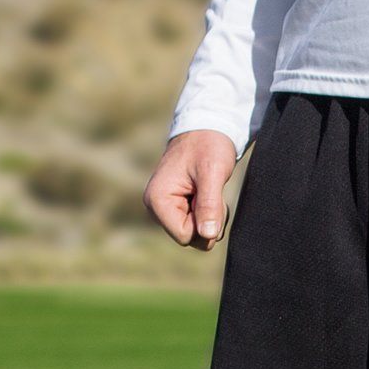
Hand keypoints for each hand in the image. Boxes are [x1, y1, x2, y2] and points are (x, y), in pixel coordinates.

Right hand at [143, 130, 238, 250]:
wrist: (206, 129)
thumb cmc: (208, 145)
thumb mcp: (212, 173)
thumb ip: (209, 205)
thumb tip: (207, 235)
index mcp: (157, 200)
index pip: (185, 236)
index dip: (205, 224)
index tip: (210, 198)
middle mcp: (155, 208)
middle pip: (190, 238)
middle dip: (208, 221)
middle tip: (212, 193)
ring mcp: (164, 209)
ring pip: (195, 234)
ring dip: (210, 217)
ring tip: (209, 190)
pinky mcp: (174, 208)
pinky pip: (196, 225)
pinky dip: (208, 214)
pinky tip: (206, 194)